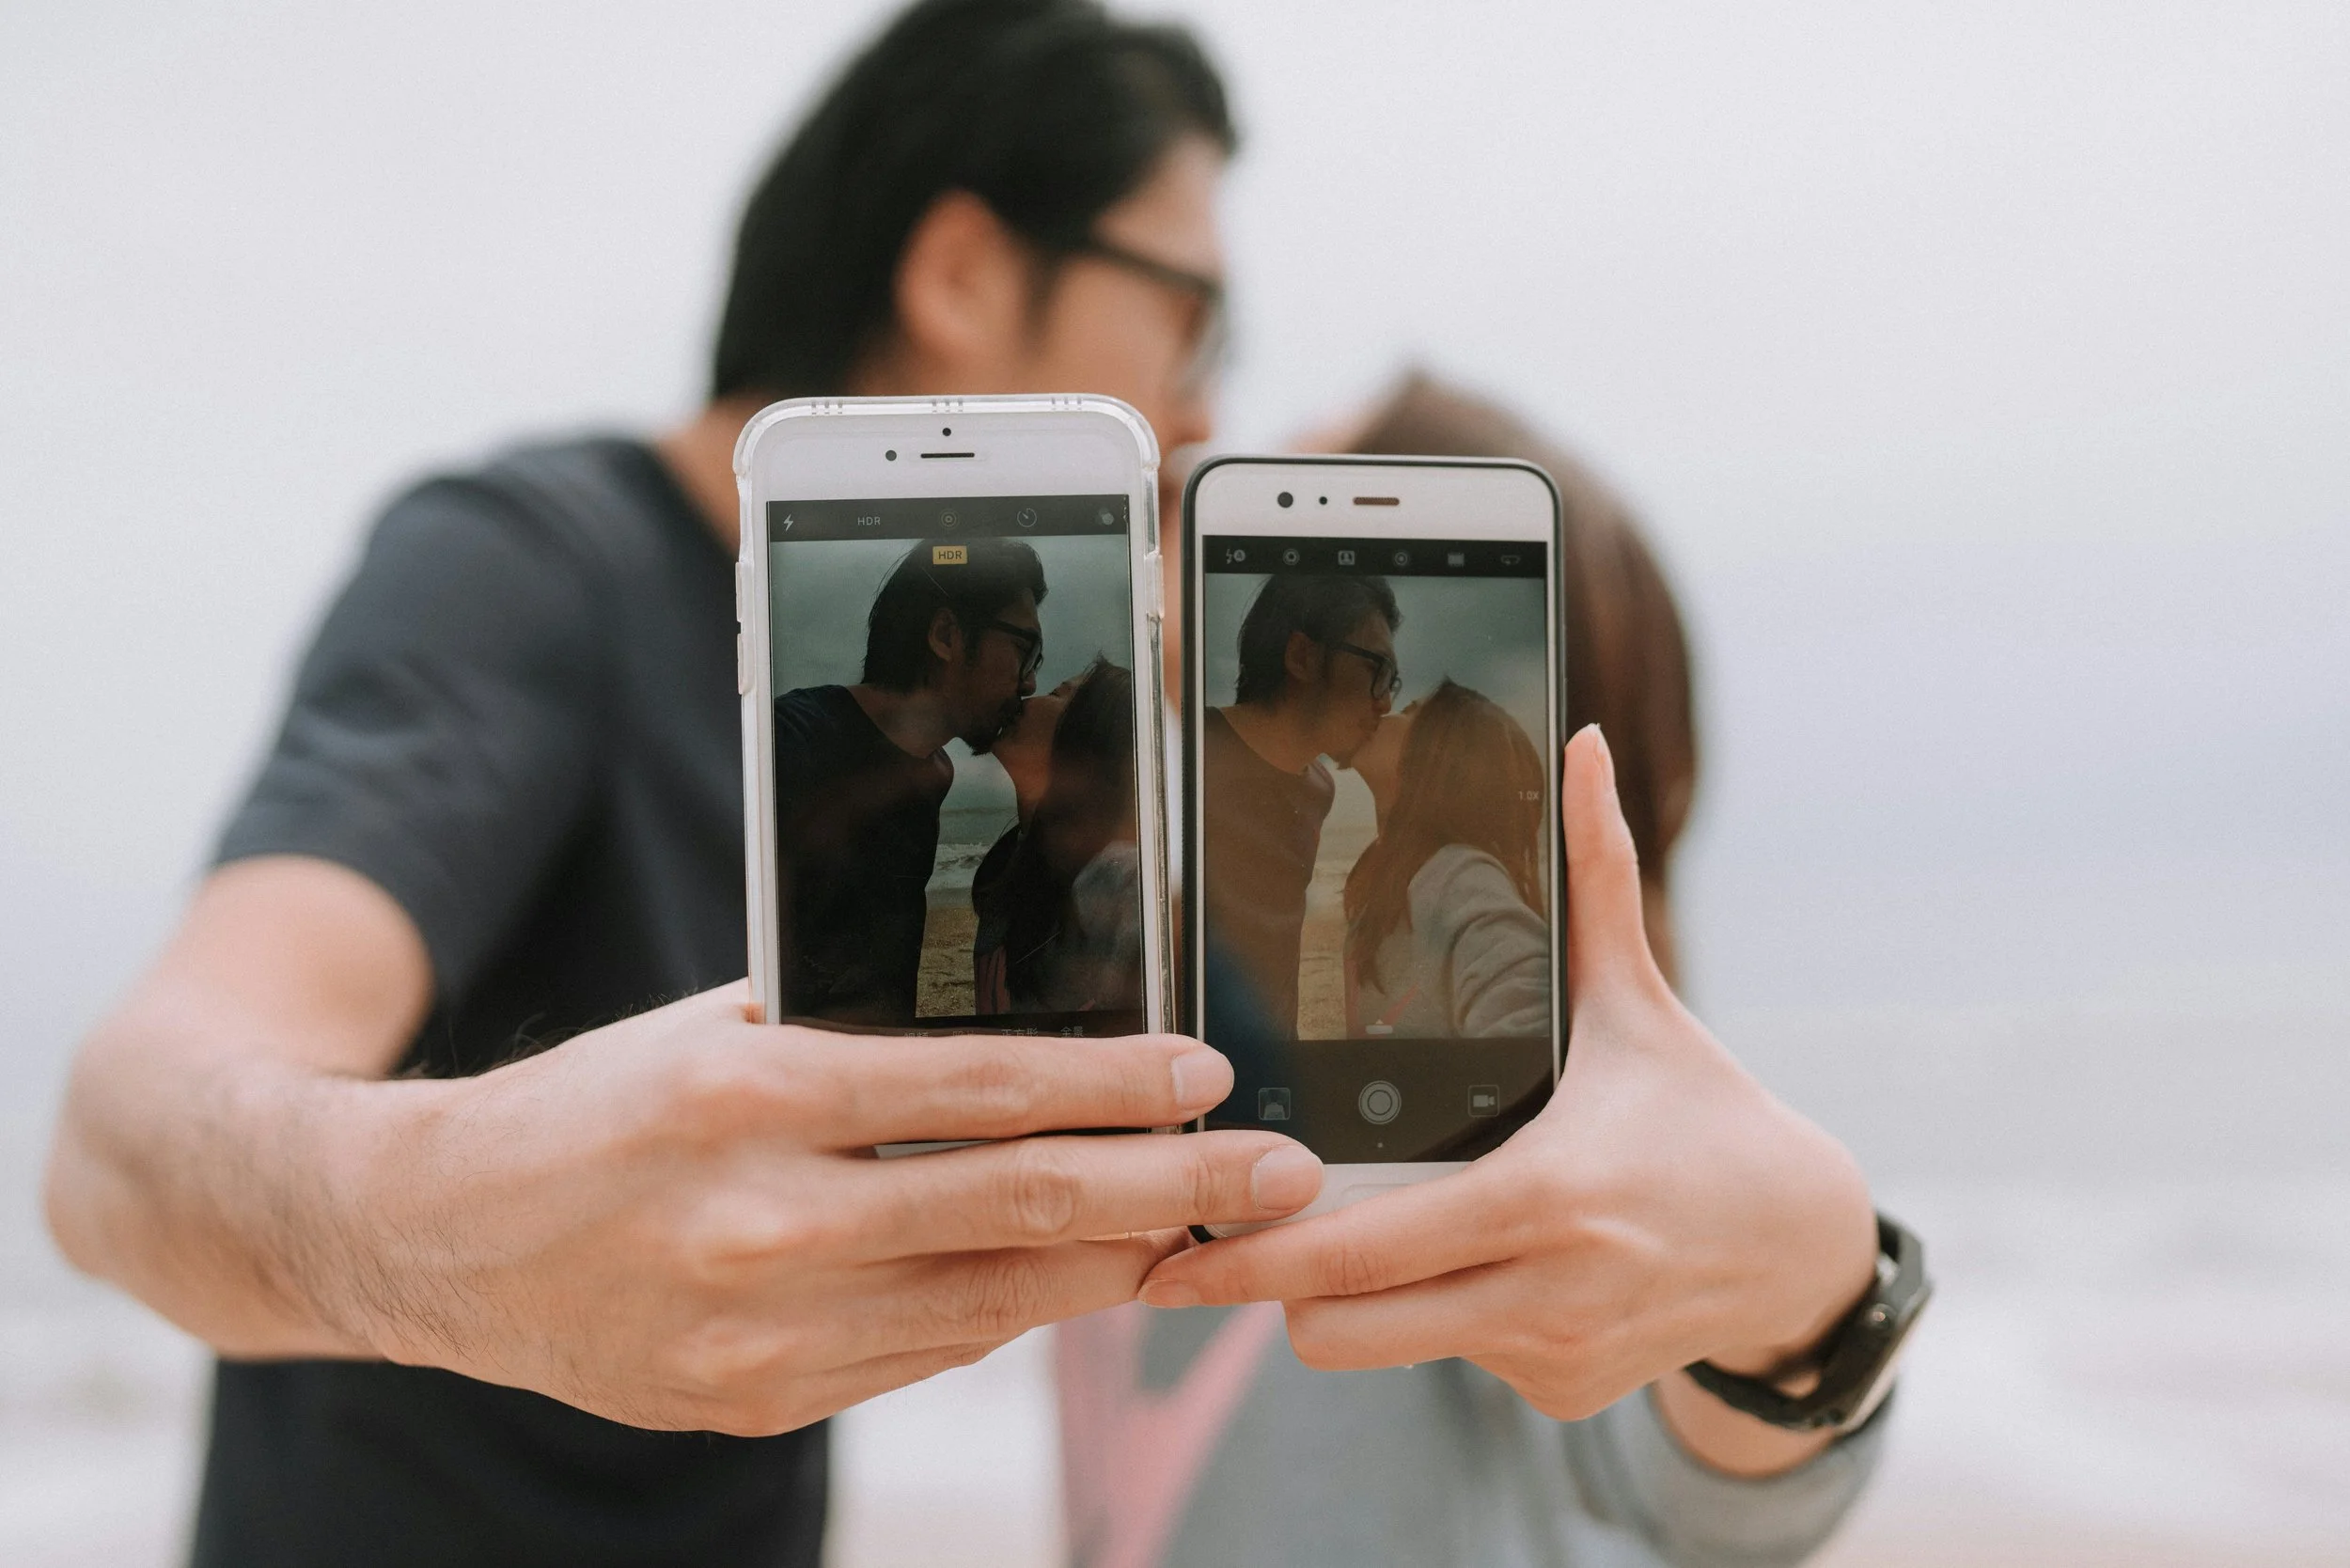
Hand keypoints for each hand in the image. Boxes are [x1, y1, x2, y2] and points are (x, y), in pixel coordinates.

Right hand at [338, 986, 1322, 1433]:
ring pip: (985, 1303)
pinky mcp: (752, 1402)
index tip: (1208, 1079)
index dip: (1111, 1087)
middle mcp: (757, 1219)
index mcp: (749, 1095)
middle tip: (1279, 1178)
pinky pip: (920, 1357)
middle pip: (1012, 1208)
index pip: (977, 1088)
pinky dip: (1006, 1316)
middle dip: (1168, 1192)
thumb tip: (1024, 1043)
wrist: (432, 1237)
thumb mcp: (712, 1029)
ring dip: (1110, 1267)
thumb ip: (853, 1037)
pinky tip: (1074, 1280)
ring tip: (1202, 1230)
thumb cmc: (589, 1108)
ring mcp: (756, 1330)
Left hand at [1138, 727, 1876, 1441]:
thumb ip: (1597, 878)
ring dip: (1351, 1300)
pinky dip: (1438, 1317)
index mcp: (1543, 1195)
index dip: (1256, 1259)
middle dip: (1269, 1290)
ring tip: (1359, 1232)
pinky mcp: (1559, 1393)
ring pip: (1383, 1346)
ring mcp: (1550, 1355)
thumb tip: (1583, 747)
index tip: (1170, 1256)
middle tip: (1216, 1246)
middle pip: (1341, 1326)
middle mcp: (1543, 1291)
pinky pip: (1450, 1357)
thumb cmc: (1707, 1118)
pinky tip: (1480, 1264)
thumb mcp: (1643, 1003)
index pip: (1361, 1251)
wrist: (1803, 1250)